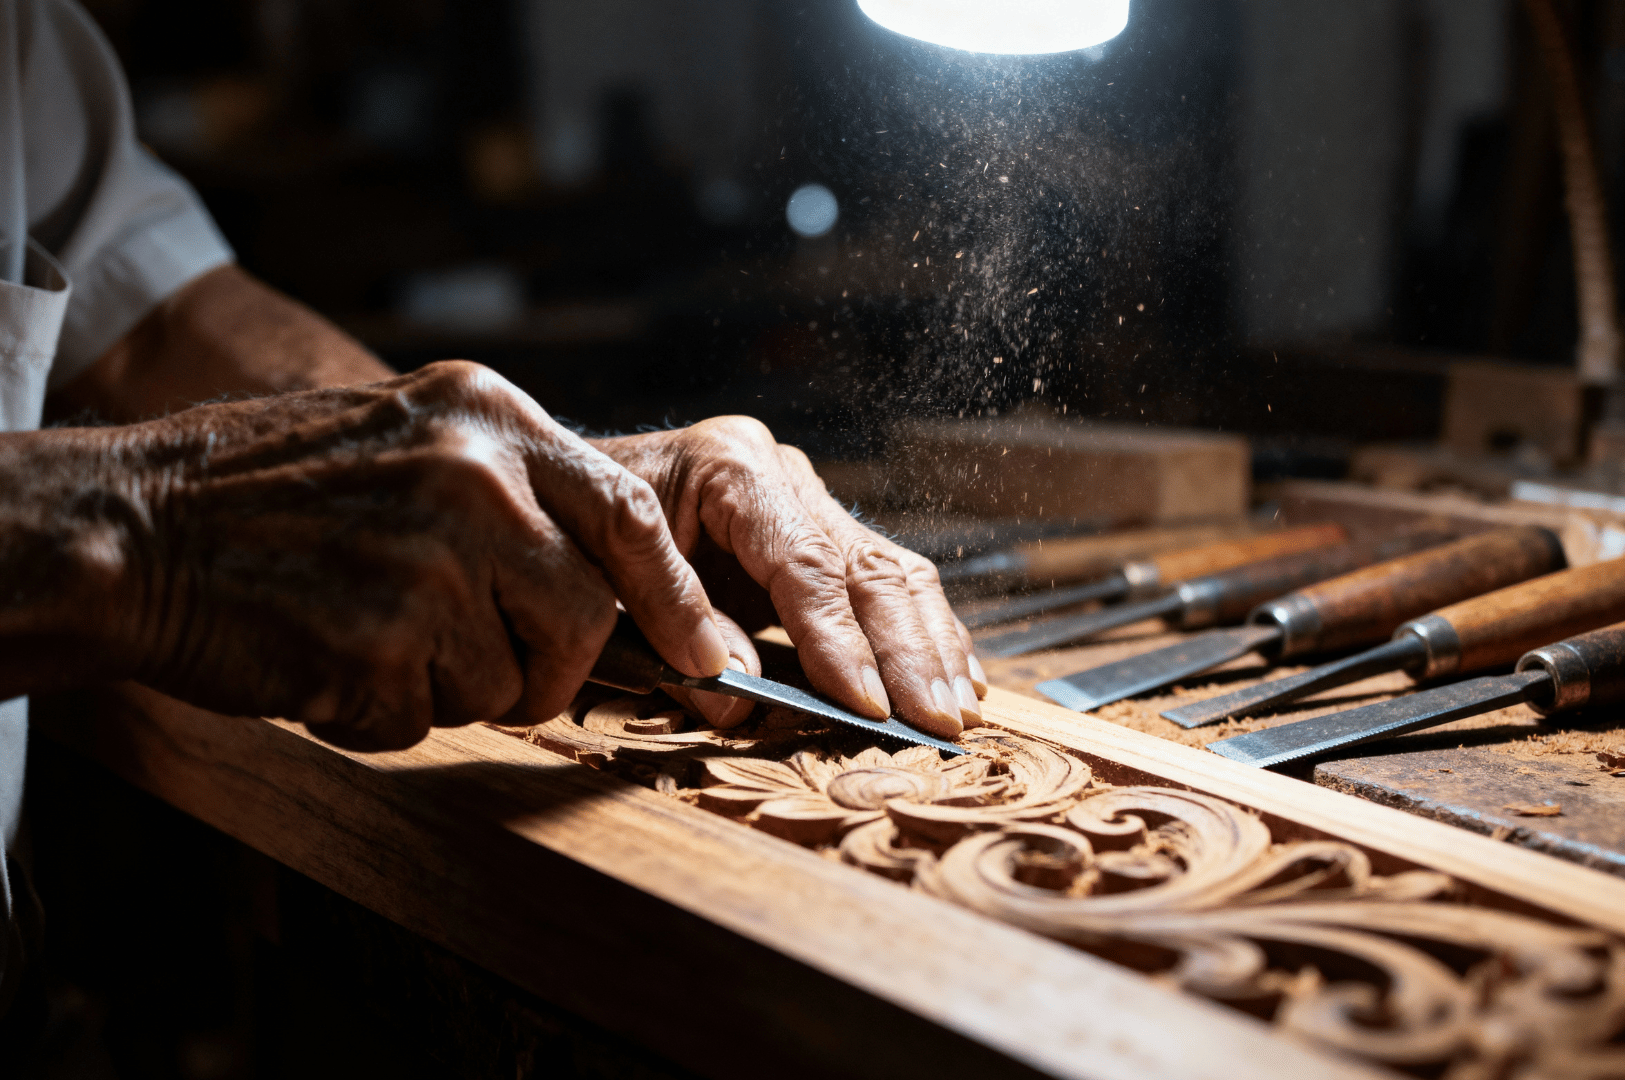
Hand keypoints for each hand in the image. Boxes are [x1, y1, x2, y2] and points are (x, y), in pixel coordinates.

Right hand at [20, 361, 736, 750]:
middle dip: (552, 665)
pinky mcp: (373, 641)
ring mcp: (425, 558)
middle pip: (586, 615)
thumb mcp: (412, 438)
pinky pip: (428, 717)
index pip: (631, 515)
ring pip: (510, 679)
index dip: (682, 601)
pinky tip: (326, 655)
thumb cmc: (275, 494)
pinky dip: (384, 710)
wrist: (133, 525)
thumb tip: (620, 580)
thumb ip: (517, 490)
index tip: (718, 660)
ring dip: (451, 684)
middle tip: (486, 663)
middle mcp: (471, 476)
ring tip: (369, 630)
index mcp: (488, 416)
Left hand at [593, 418, 985, 738]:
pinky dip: (924, 635)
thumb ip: (675, 629)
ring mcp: (808, 498)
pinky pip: (888, 580)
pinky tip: (956, 679)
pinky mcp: (821, 530)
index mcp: (730, 466)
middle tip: (936, 722)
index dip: (839, 640)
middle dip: (907, 654)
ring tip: (960, 712)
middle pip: (866, 568)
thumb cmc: (581, 529)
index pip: (805, 564)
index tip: (867, 703)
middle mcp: (783, 474)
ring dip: (931, 650)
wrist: (568, 482)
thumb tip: (739, 702)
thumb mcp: (610, 574)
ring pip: (894, 572)